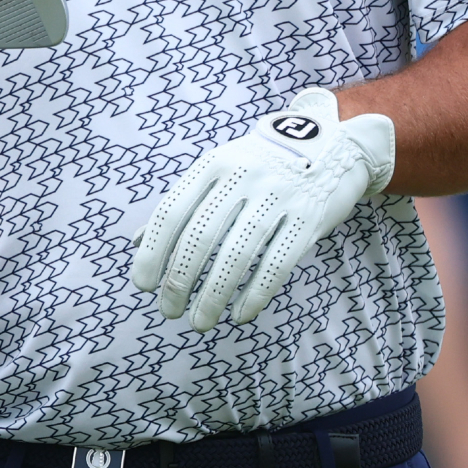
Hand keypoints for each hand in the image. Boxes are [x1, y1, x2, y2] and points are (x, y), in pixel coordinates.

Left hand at [131, 87, 394, 329]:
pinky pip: (276, 264)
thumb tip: (137, 244)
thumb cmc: (260, 167)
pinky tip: (240, 315)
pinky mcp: (308, 218)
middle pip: (201, 237)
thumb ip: (182, 204)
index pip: (172, 212)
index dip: (154, 252)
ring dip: (214, 295)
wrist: (331, 146)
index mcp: (213, 164)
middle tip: (168, 311)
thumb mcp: (218, 172)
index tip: (143, 285)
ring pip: (237, 255)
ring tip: (199, 322)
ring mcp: (278, 196)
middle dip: (179, 281)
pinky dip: (255, 294)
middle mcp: (243, 176)